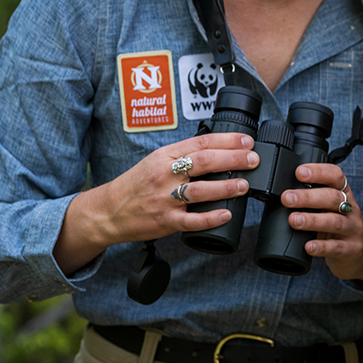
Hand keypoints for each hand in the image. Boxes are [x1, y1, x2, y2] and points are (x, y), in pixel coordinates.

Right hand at [78, 132, 257, 247]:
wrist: (109, 210)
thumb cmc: (136, 185)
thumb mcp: (156, 161)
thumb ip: (182, 156)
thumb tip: (216, 150)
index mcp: (165, 156)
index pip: (201, 142)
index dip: (227, 141)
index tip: (247, 141)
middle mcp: (165, 174)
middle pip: (204, 162)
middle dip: (233, 159)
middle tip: (253, 160)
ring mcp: (165, 199)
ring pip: (201, 190)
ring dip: (226, 187)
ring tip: (244, 185)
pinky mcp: (165, 221)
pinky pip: (192, 221)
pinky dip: (211, 218)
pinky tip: (226, 214)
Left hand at [285, 163, 362, 281]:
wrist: (360, 253)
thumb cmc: (337, 225)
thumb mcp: (328, 208)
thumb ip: (312, 199)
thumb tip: (282, 194)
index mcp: (344, 193)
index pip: (335, 176)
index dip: (318, 171)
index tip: (299, 172)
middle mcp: (350, 209)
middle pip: (333, 198)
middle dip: (308, 197)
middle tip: (287, 198)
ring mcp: (352, 229)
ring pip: (334, 222)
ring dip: (312, 220)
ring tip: (293, 220)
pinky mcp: (351, 249)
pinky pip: (336, 247)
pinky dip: (321, 247)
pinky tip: (308, 246)